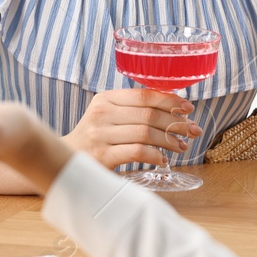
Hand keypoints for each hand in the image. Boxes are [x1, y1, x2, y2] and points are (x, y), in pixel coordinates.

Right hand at [64, 87, 201, 170]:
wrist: (63, 161)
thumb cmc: (94, 139)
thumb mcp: (107, 116)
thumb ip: (132, 110)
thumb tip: (173, 107)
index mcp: (105, 99)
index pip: (144, 95)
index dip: (170, 100)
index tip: (188, 108)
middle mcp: (102, 113)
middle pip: (148, 114)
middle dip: (176, 122)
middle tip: (193, 131)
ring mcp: (100, 135)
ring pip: (146, 133)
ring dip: (169, 140)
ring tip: (181, 146)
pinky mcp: (102, 156)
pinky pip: (137, 152)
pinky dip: (155, 155)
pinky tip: (163, 159)